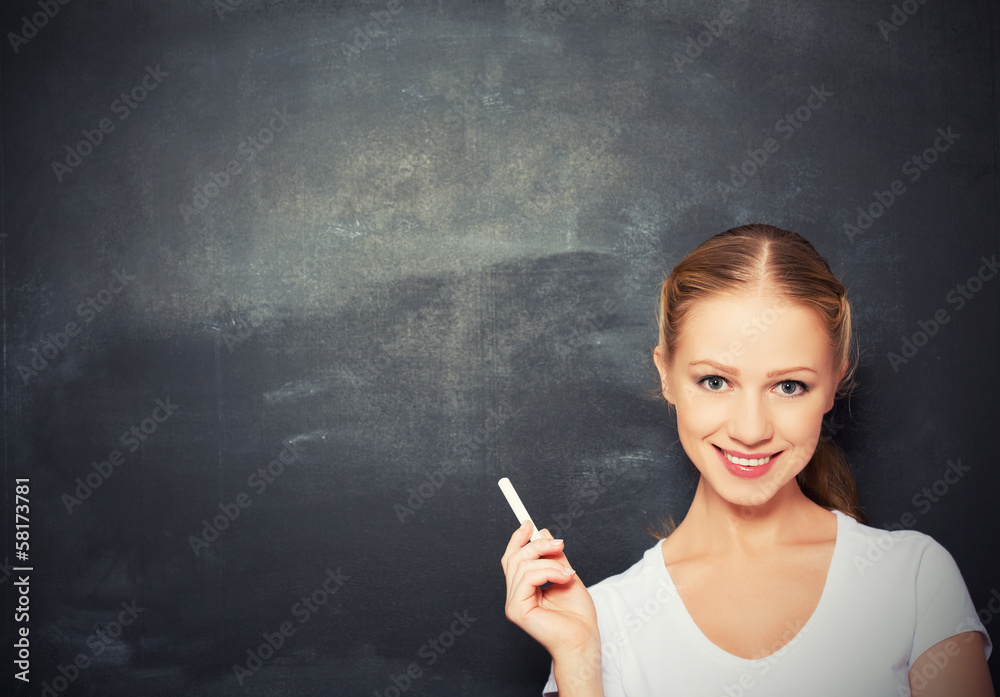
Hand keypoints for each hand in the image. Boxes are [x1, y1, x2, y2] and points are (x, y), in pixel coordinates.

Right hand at [501, 521, 599, 660]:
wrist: (584, 640)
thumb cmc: (578, 616)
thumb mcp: (566, 575)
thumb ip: (554, 557)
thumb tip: (543, 533)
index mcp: (524, 589)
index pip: (512, 559)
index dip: (517, 539)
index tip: (529, 523)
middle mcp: (516, 595)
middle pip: (514, 558)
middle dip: (537, 545)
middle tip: (559, 543)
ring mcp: (513, 603)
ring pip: (523, 566)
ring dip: (550, 563)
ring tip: (569, 573)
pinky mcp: (516, 610)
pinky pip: (527, 578)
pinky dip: (548, 572)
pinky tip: (564, 578)